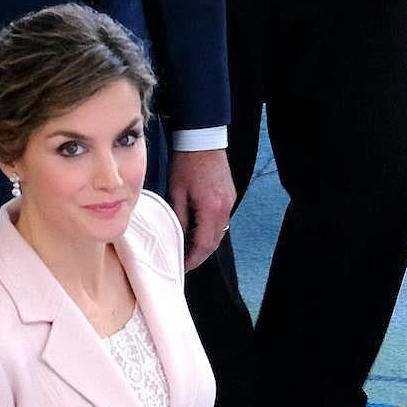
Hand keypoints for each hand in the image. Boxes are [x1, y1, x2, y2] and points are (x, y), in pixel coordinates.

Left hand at [167, 149, 235, 270]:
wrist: (202, 139)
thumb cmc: (186, 163)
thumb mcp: (176, 193)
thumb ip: (179, 218)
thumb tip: (178, 238)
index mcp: (211, 209)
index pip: (204, 245)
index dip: (192, 259)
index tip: (181, 267)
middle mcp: (225, 209)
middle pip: (214, 243)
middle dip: (199, 255)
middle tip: (184, 263)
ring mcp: (229, 203)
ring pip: (218, 234)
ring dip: (205, 244)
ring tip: (189, 251)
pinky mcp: (229, 197)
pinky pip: (221, 222)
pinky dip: (210, 232)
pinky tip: (198, 234)